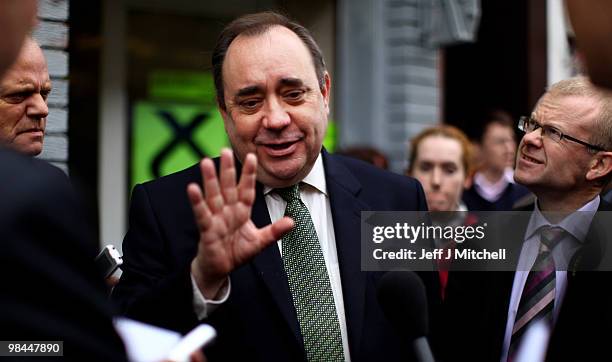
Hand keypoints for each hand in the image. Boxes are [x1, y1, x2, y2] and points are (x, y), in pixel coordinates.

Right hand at [188, 149, 293, 298]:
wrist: (219, 269)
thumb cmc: (237, 252)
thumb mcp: (260, 242)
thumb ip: (274, 231)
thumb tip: (292, 222)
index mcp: (242, 211)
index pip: (247, 189)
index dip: (249, 174)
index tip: (253, 156)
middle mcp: (228, 211)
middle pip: (228, 186)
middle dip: (227, 169)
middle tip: (225, 149)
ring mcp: (216, 218)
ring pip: (213, 195)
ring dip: (210, 179)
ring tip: (205, 161)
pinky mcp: (207, 229)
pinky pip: (202, 213)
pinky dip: (197, 202)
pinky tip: (192, 187)